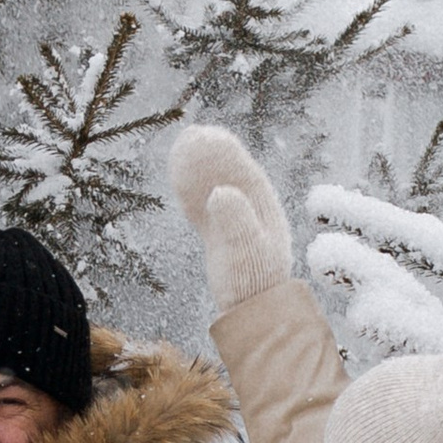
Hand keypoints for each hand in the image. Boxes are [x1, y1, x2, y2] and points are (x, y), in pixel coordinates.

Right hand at [167, 127, 292, 314]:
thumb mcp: (246, 249)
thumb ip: (235, 221)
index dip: (227, 154)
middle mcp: (250, 211)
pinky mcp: (220, 234)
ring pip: (214, 187)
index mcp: (263, 209)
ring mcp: (234, 221)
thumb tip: (221, 191)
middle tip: (192, 133)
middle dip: (211, 155)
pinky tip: (179, 179)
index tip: (210, 136)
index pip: (244, 173)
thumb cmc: (253, 281)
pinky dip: (191, 191)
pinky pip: (203, 206)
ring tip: (182, 146)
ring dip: (199, 170)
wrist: (251, 308)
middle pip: (229, 175)